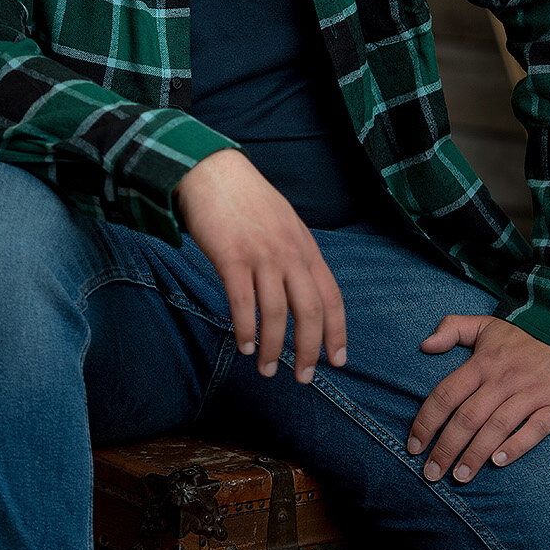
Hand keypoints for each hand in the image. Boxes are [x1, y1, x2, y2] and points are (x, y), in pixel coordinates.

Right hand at [174, 148, 346, 384]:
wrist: (212, 171)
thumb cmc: (246, 200)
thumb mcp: (284, 223)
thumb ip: (295, 254)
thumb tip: (303, 292)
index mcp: (305, 246)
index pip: (331, 296)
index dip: (337, 332)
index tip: (337, 360)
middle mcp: (289, 252)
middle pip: (310, 310)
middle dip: (308, 350)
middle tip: (303, 377)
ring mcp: (262, 254)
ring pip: (276, 313)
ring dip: (273, 347)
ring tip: (267, 369)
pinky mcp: (232, 257)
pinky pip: (243, 302)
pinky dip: (246, 329)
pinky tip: (244, 345)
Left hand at [405, 314, 549, 483]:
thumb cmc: (524, 338)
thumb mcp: (486, 325)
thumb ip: (452, 328)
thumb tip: (424, 345)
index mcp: (483, 362)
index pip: (447, 394)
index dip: (427, 421)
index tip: (413, 446)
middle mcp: (503, 379)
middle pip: (468, 417)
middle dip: (446, 448)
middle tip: (431, 473)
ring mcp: (530, 393)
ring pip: (497, 427)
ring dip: (476, 454)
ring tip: (459, 477)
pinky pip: (534, 429)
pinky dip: (516, 446)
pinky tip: (498, 463)